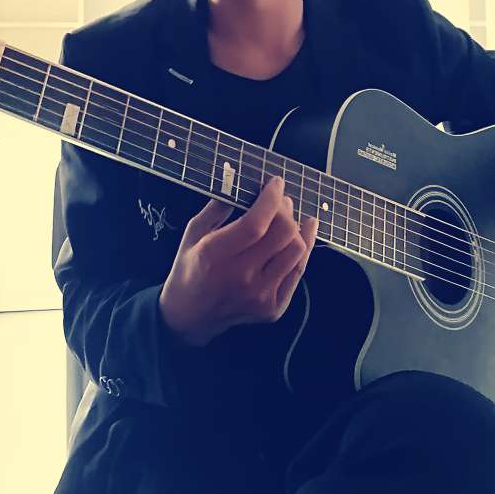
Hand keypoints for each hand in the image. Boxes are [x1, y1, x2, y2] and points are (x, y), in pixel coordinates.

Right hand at [159, 175, 319, 345]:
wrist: (189, 316)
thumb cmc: (190, 268)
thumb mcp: (193, 232)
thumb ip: (217, 206)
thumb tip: (239, 177)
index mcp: (215, 256)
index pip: (255, 224)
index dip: (271, 198)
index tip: (275, 182)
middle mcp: (241, 278)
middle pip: (283, 234)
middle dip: (286, 209)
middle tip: (280, 199)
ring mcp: (260, 296)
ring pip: (296, 251)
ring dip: (297, 227)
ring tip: (289, 216)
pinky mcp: (273, 308)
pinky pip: (298, 271)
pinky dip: (304, 248)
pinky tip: (304, 232)